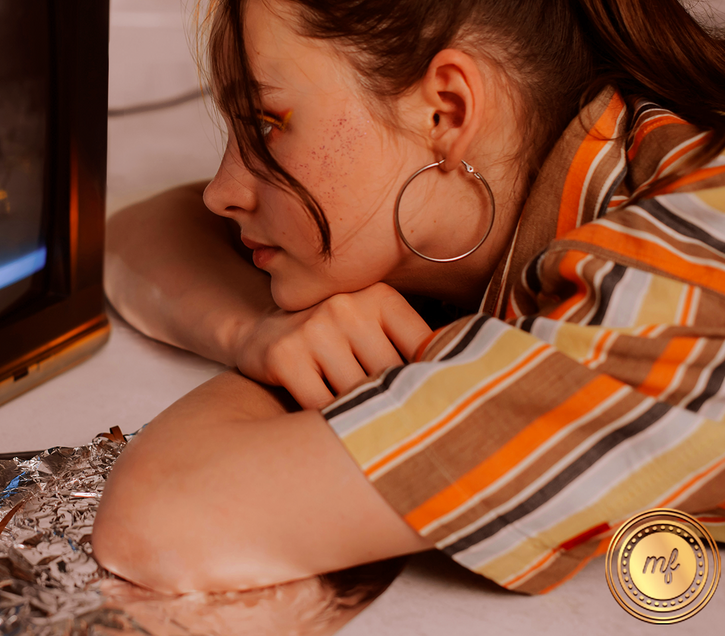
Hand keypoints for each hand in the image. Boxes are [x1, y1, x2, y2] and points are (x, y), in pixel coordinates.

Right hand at [231, 283, 432, 410]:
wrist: (261, 333)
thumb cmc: (332, 340)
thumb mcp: (372, 328)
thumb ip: (410, 349)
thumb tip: (464, 387)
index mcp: (380, 297)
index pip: (424, 348)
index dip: (434, 380)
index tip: (444, 405)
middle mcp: (346, 307)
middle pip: (391, 377)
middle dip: (395, 404)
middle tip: (402, 427)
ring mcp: (314, 330)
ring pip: (357, 395)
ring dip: (360, 415)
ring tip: (362, 423)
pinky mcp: (284, 357)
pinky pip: (322, 406)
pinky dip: (328, 420)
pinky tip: (329, 420)